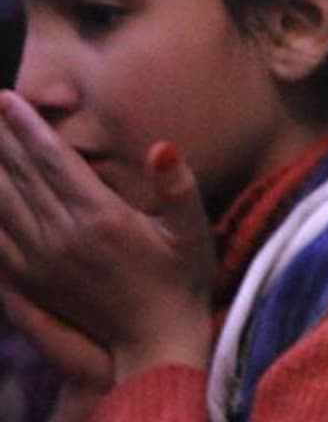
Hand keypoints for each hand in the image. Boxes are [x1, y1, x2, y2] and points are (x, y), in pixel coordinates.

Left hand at [0, 91, 215, 382]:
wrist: (154, 342)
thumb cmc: (181, 280)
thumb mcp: (193, 231)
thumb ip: (178, 187)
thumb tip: (162, 146)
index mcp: (101, 217)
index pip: (53, 161)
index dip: (28, 128)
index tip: (7, 99)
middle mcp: (63, 236)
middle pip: (20, 177)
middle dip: (0, 140)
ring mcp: (41, 262)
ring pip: (1, 204)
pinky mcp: (31, 281)